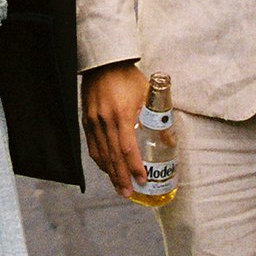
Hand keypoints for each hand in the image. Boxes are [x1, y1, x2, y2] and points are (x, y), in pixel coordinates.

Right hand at [79, 62, 148, 197]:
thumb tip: (169, 141)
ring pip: (101, 154)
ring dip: (111, 173)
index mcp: (122, 114)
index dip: (134, 166)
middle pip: (113, 156)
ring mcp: (93, 121)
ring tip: (119, 187)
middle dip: (121, 177)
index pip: (127, 148)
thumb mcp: (148, 94)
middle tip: (129, 193)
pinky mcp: (86, 120)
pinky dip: (100, 160)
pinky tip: (107, 169)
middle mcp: (105, 120)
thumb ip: (158, 118)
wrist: (104, 62)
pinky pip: (92, 146)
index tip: (142, 179)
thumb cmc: (128, 77)